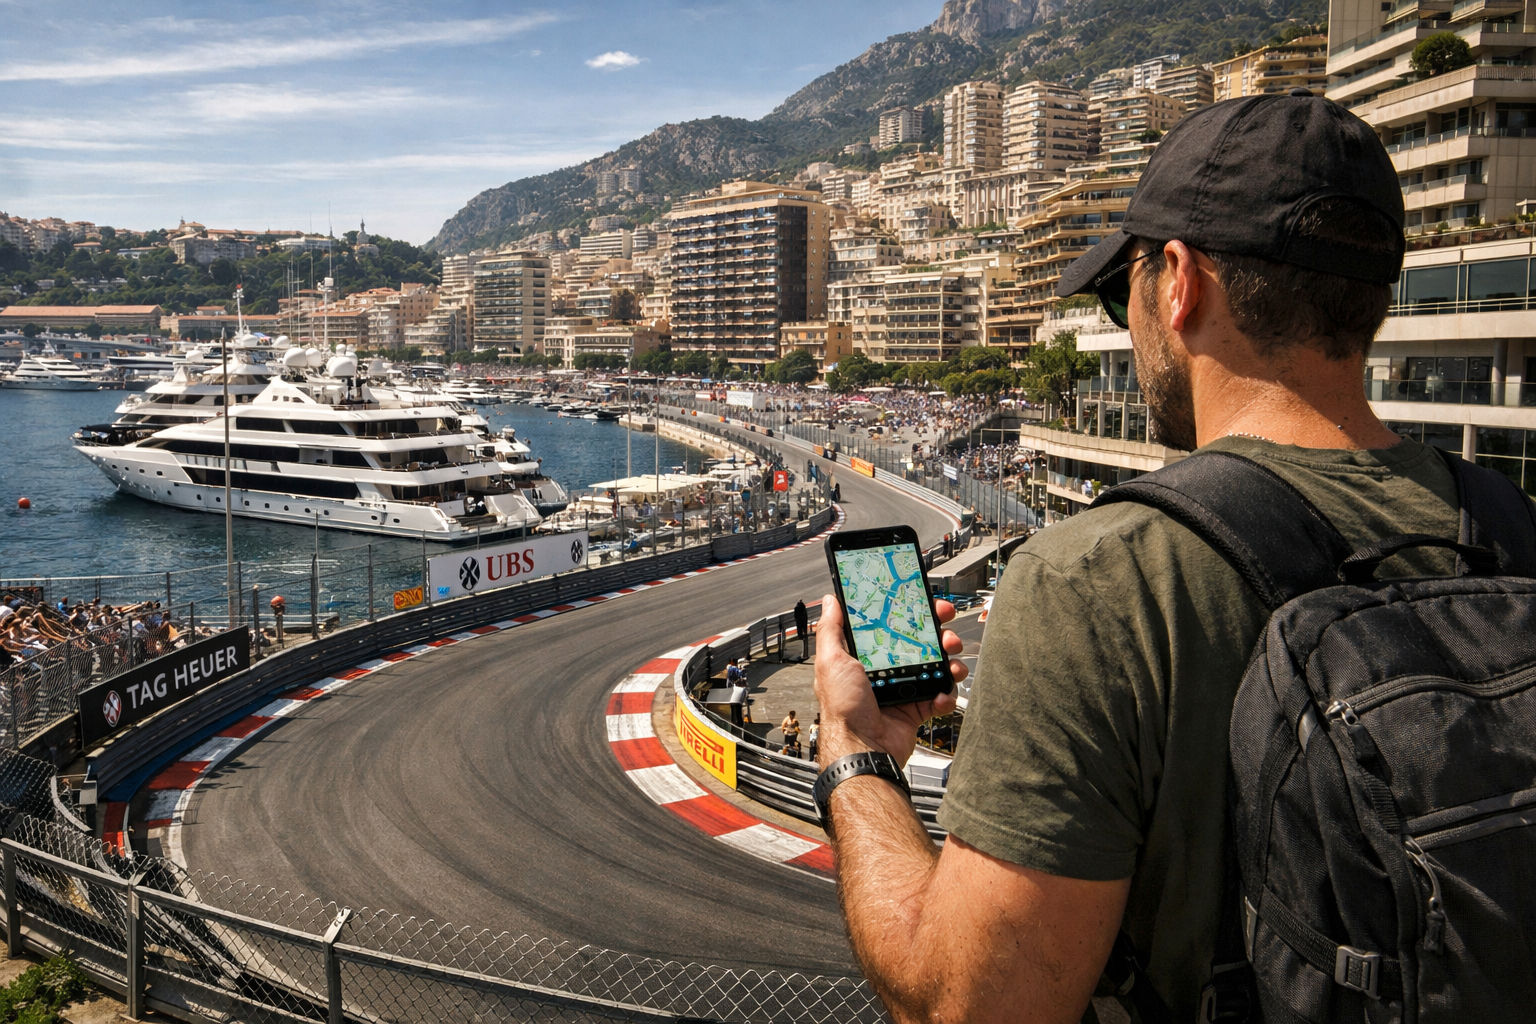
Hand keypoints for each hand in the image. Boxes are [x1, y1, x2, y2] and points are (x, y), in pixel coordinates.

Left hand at [814, 594, 964, 767]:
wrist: (863, 749)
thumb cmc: (843, 708)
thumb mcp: (831, 661)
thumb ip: (831, 630)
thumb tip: (830, 602)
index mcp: (865, 657)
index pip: (892, 627)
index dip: (909, 614)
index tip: (925, 605)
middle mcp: (885, 671)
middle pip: (920, 644)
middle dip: (939, 635)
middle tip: (947, 632)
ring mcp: (903, 690)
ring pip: (935, 668)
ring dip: (949, 662)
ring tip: (953, 663)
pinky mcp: (916, 709)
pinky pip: (939, 697)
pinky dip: (945, 695)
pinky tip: (942, 695)